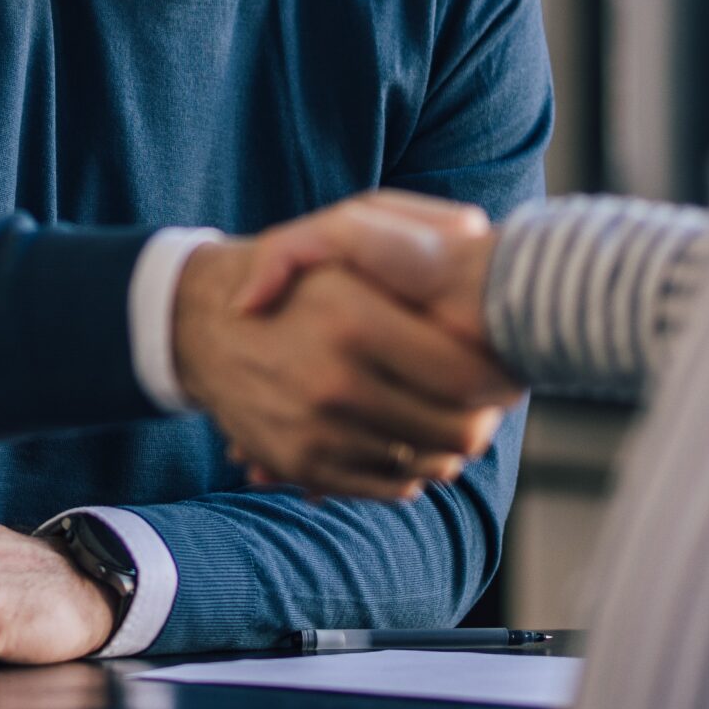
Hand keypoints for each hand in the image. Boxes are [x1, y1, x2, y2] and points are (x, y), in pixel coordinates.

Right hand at [175, 195, 521, 499]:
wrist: (201, 323)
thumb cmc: (298, 274)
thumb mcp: (348, 223)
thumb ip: (417, 221)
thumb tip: (476, 232)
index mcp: (353, 317)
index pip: (465, 375)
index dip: (500, 376)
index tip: (507, 366)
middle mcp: (334, 381)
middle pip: (457, 430)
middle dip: (485, 417)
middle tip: (490, 400)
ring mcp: (316, 429)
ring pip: (427, 465)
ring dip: (451, 447)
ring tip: (454, 418)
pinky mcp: (301, 464)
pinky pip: (387, 486)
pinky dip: (411, 471)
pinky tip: (413, 440)